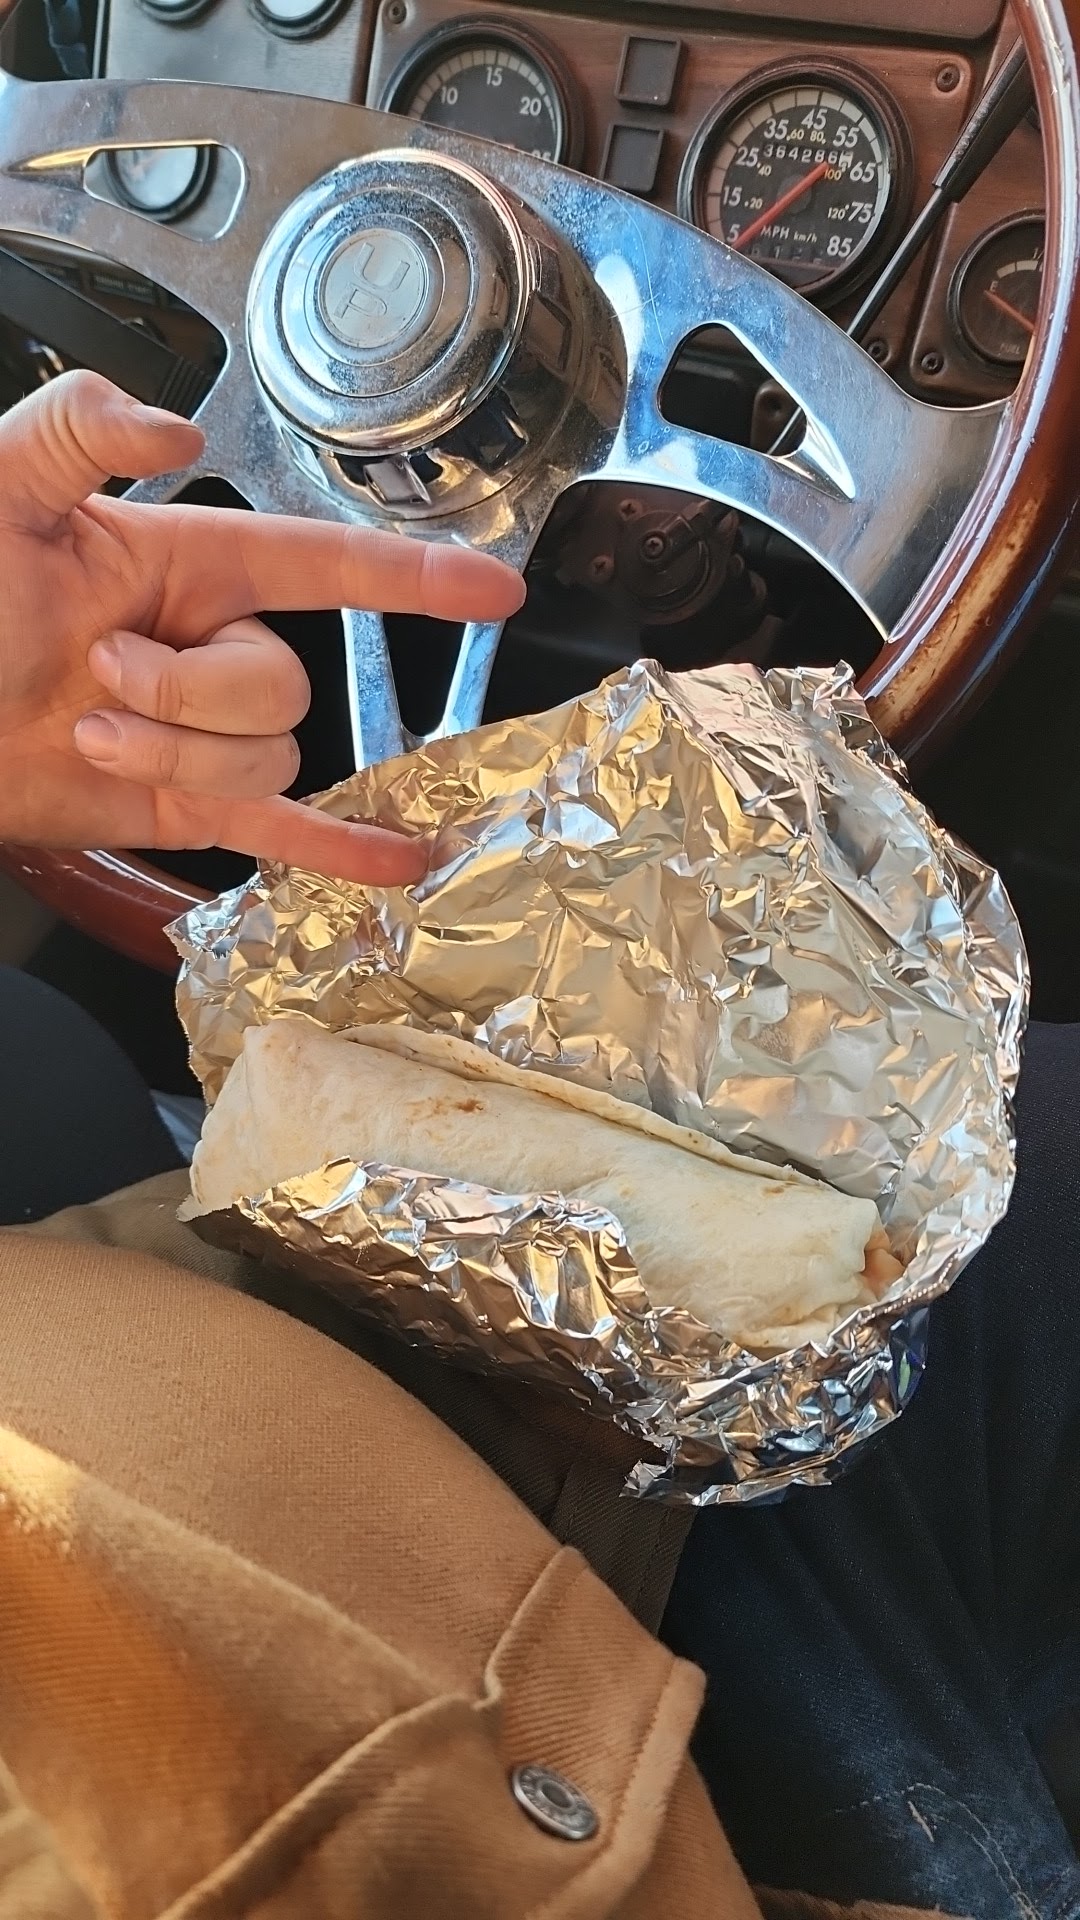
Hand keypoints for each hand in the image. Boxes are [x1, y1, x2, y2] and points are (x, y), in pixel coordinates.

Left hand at [0, 372, 524, 883]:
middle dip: (191, 693)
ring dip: (175, 757)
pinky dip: (340, 849)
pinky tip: (396, 862)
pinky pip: (281, 831)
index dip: (411, 575)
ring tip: (90, 737)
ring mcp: (201, 735)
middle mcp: (206, 648)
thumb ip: (78, 429)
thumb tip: (173, 433)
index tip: (490, 583)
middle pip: (283, 685)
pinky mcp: (182, 806)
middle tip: (95, 677)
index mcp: (182, 565)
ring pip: (266, 761)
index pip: (323, 565)